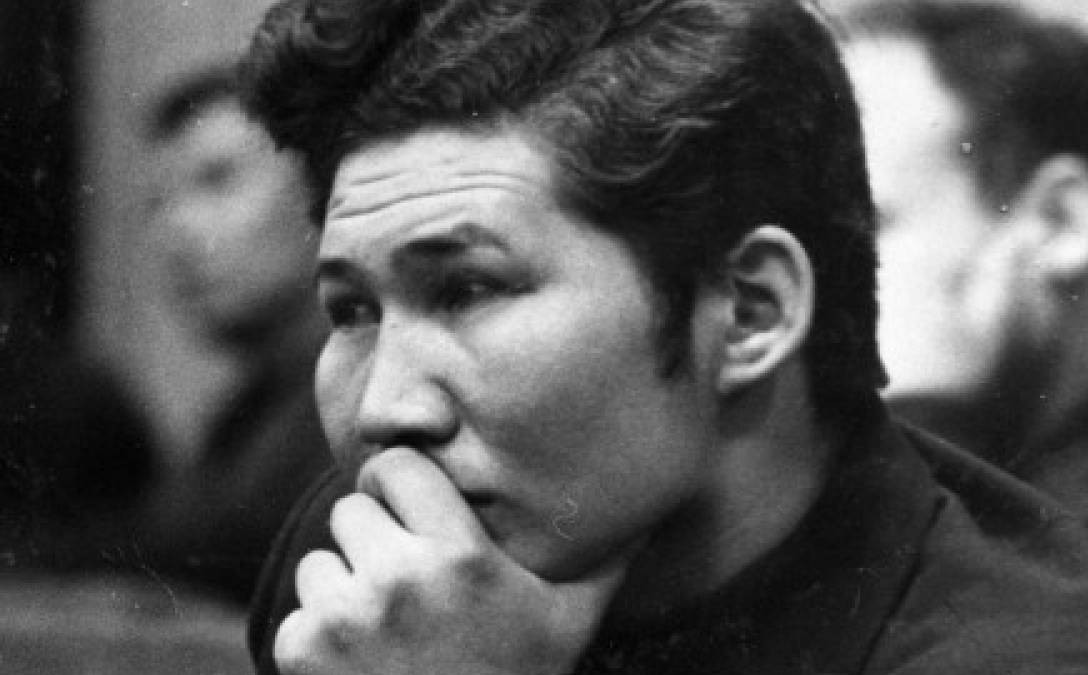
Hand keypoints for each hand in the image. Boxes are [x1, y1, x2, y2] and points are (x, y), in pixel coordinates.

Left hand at [273, 448, 629, 674]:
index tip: (410, 506)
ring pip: (318, 562)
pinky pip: (296, 615)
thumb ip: (603, 560)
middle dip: (373, 538)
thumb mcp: (569, 622)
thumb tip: (647, 515)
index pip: (393, 465)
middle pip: (350, 510)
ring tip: (389, 628)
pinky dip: (318, 638)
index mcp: (459, 555)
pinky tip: (363, 664)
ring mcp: (344, 617)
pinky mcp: (303, 654)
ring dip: (343, 588)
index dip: (399, 484)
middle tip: (405, 578)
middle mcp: (398, 577)